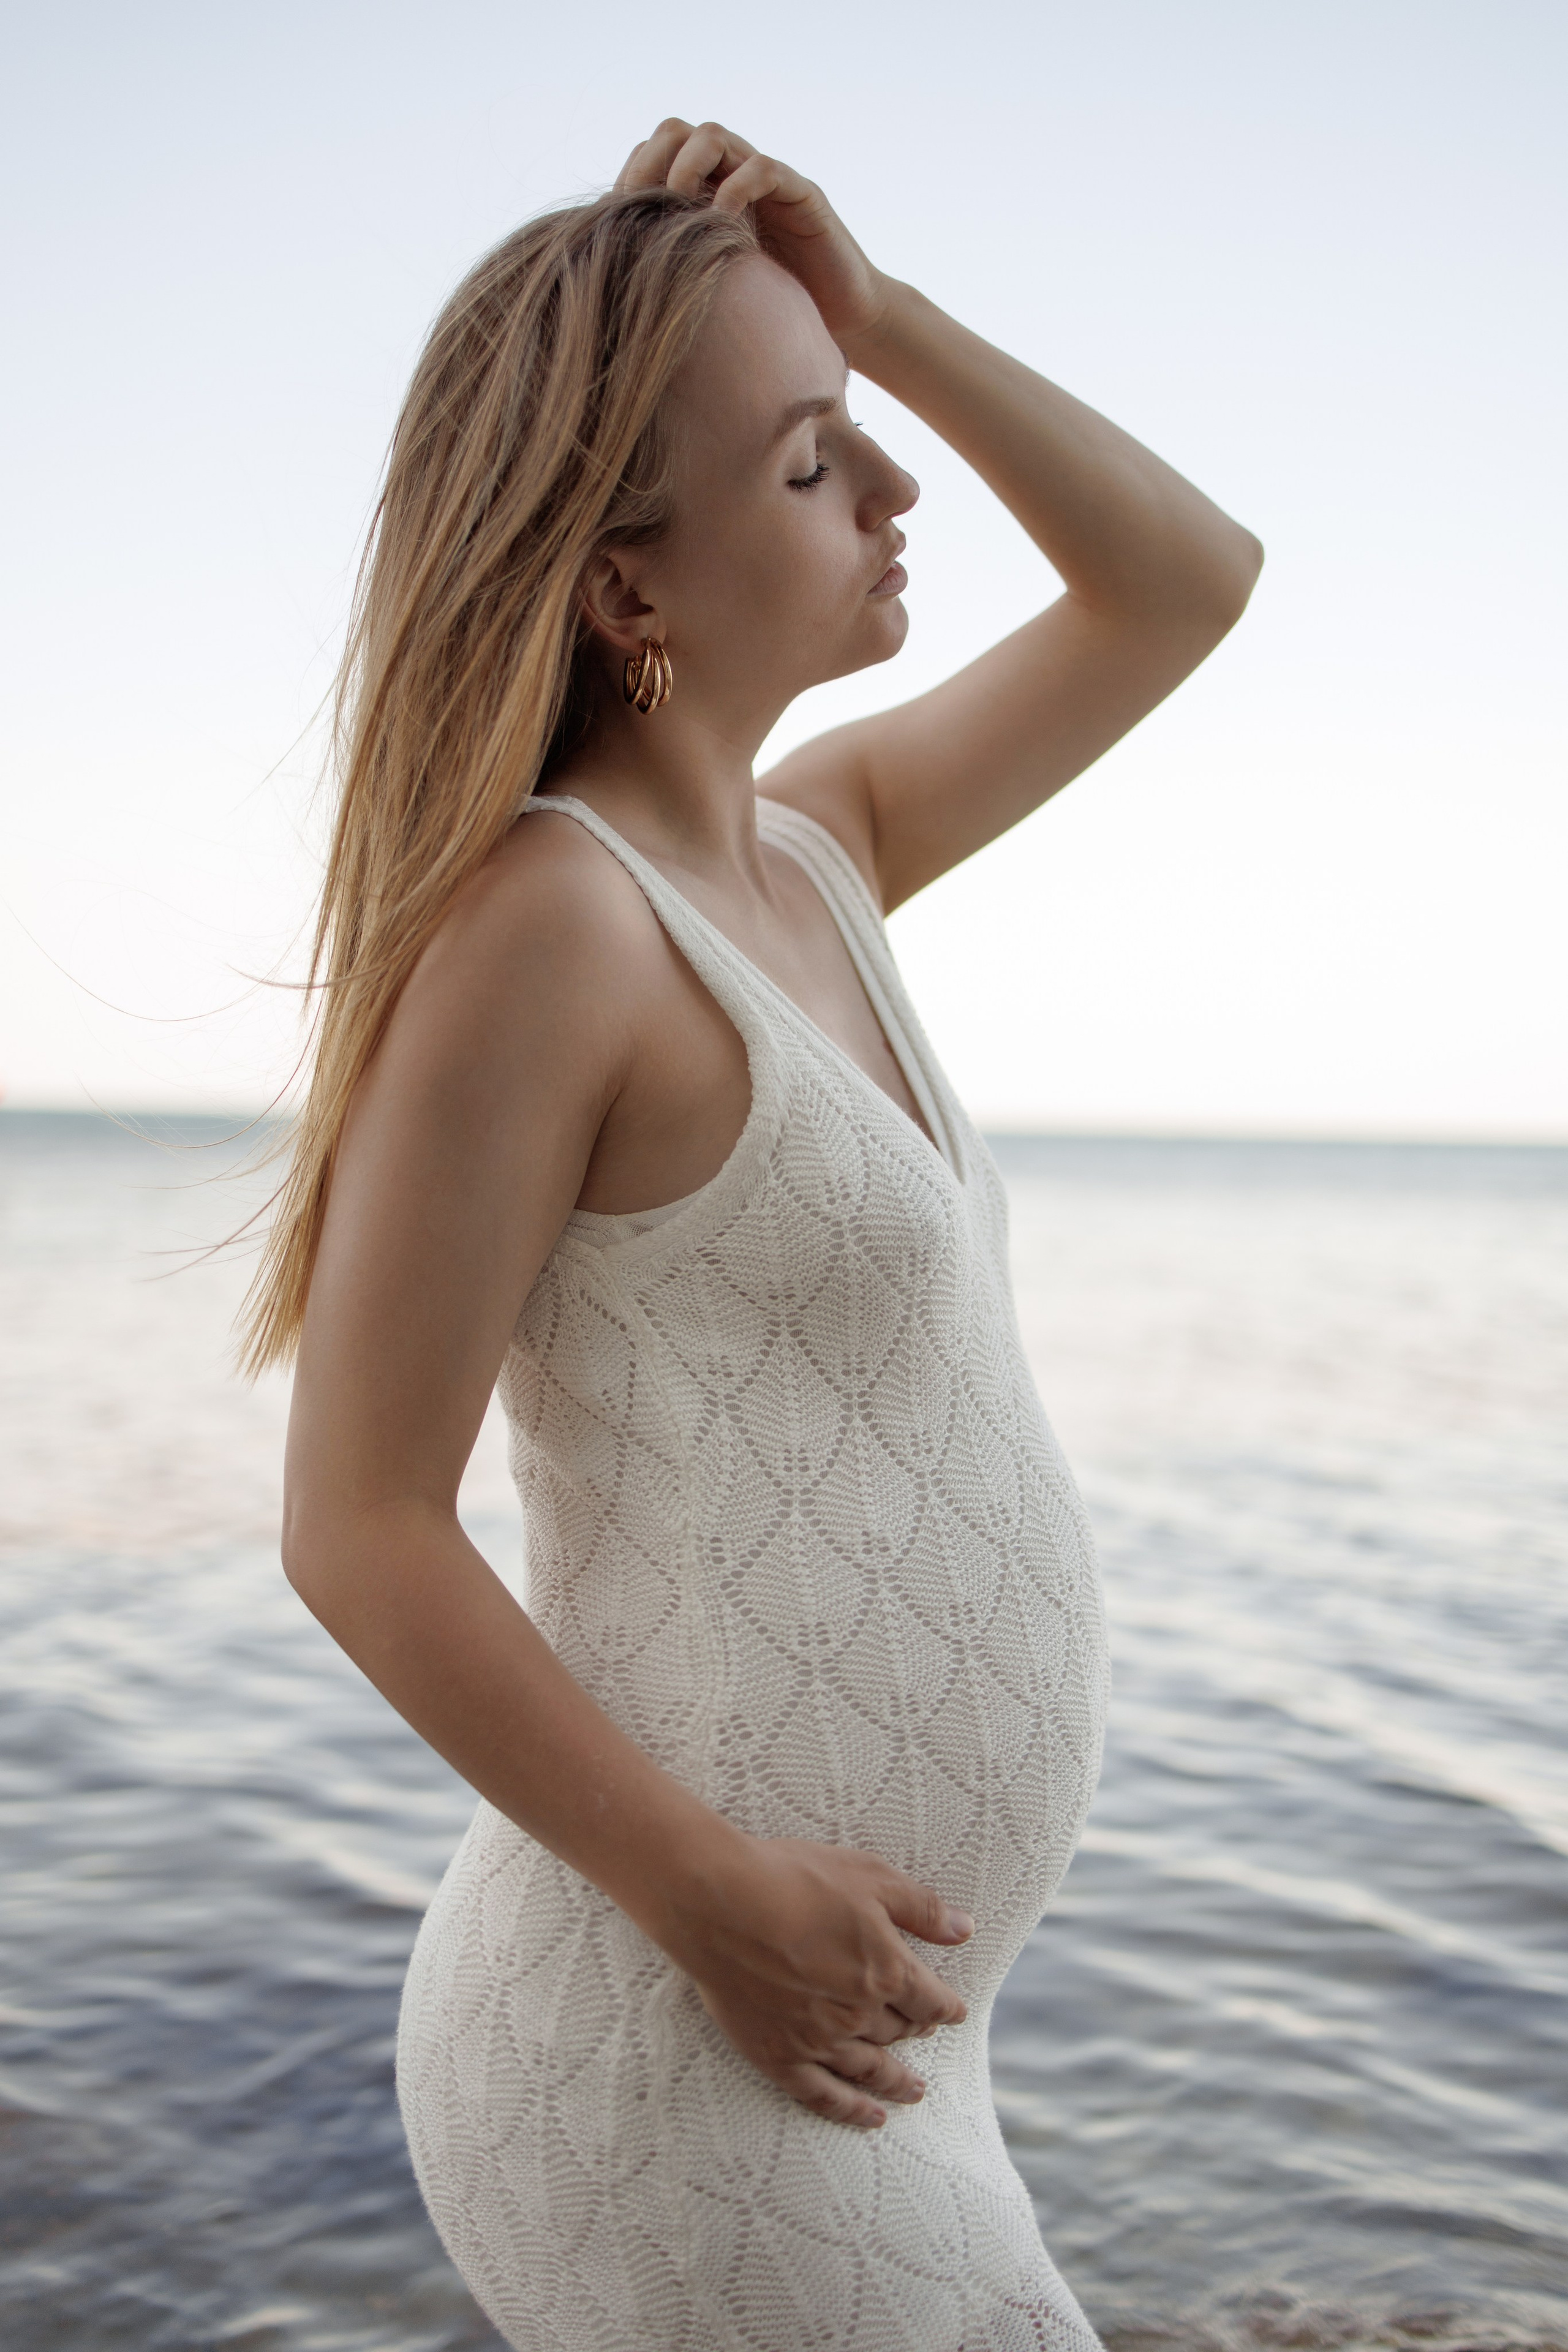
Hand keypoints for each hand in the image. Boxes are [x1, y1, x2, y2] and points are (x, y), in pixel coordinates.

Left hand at [615, 118, 892, 351]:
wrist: (840, 323)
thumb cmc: (771, 312)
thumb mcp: (708, 291)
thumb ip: (672, 274)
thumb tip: (613, 285)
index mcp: (702, 196)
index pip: (653, 155)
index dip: (631, 177)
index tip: (616, 219)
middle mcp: (730, 178)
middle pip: (676, 132)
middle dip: (651, 162)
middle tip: (642, 207)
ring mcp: (765, 183)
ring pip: (715, 136)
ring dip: (687, 166)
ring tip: (680, 206)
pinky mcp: (801, 195)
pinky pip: (763, 168)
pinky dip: (737, 187)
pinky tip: (725, 222)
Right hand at [651, 1831, 973, 2128]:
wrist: (719, 1902)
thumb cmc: (795, 1879)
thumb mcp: (870, 1877)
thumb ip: (922, 1909)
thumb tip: (966, 1929)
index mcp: (887, 1970)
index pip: (930, 1999)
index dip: (946, 2006)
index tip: (955, 2013)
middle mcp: (859, 2013)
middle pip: (899, 2032)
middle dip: (917, 2033)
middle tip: (924, 2036)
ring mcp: (818, 2040)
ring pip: (869, 2068)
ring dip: (896, 2082)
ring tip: (914, 2092)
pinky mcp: (779, 2056)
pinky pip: (823, 2095)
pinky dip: (851, 2111)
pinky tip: (870, 2118)